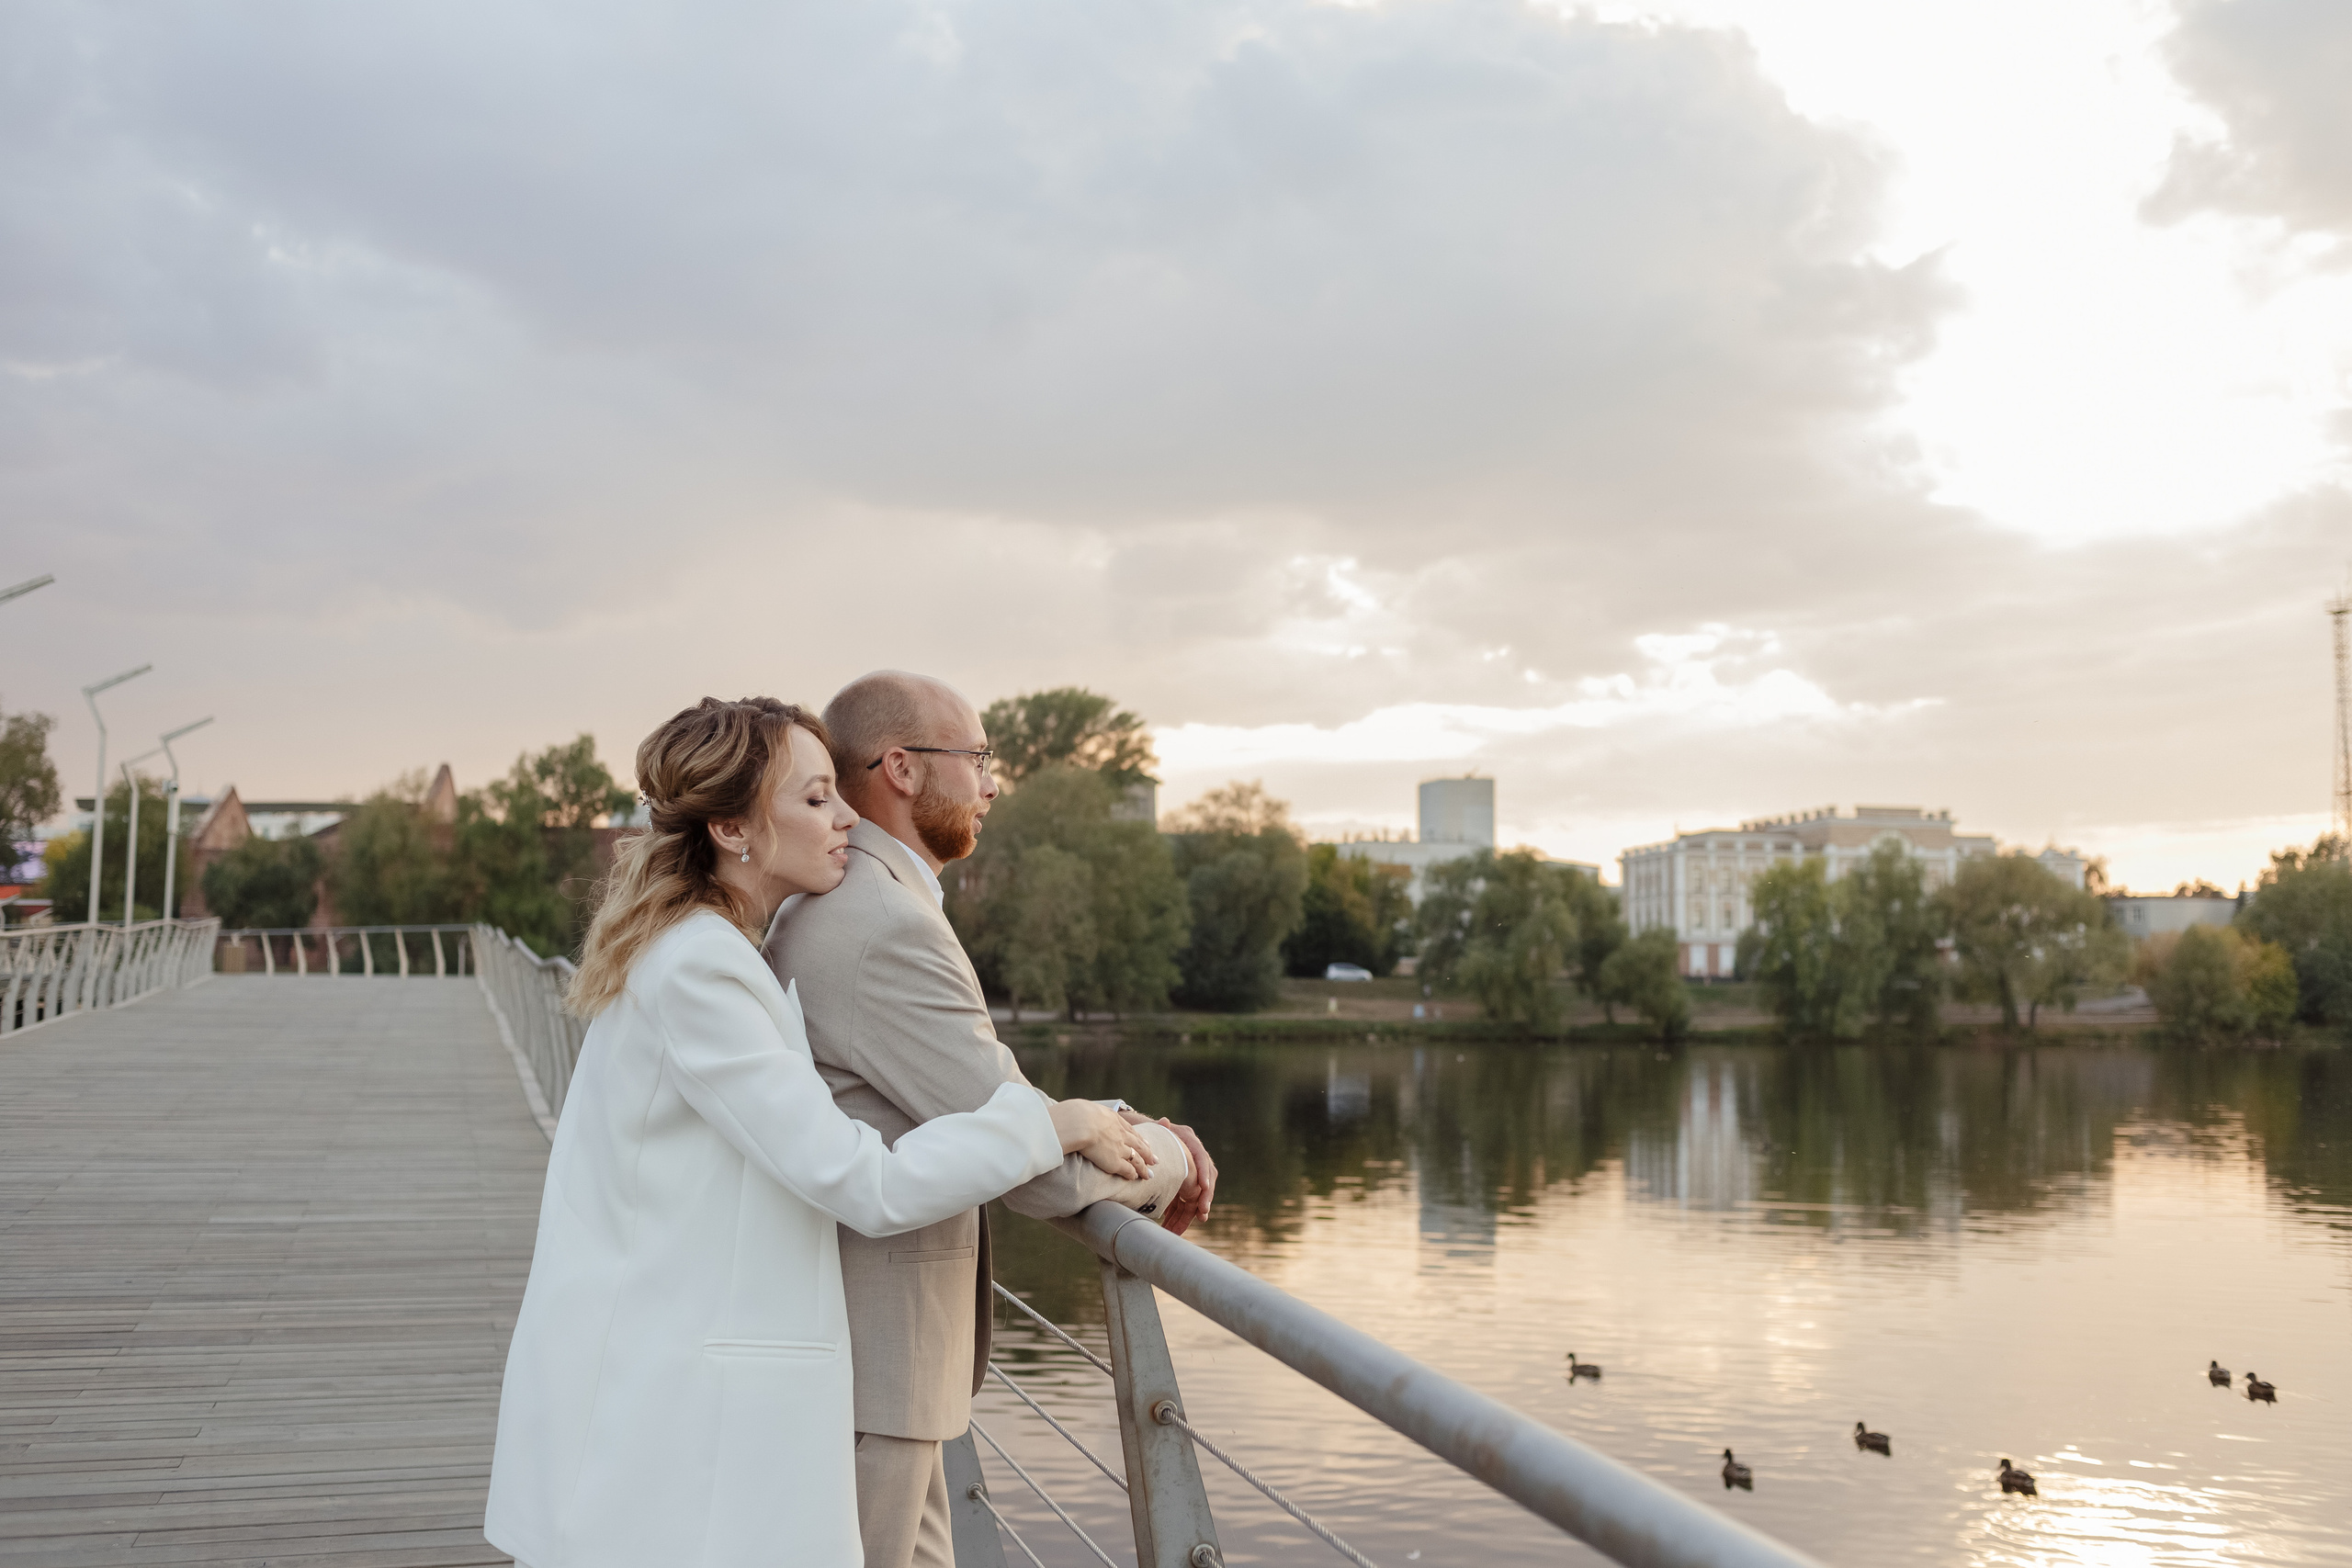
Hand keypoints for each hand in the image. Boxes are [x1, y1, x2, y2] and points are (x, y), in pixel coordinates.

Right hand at [1050, 1099, 1157, 1181]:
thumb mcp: (1085, 1107)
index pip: (1129, 1130)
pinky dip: (1133, 1174)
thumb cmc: (1075, 1113)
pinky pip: (1127, 1169)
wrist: (1078, 1122)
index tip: (1145, 1143)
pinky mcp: (1115, 1162)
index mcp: (1113, 1119)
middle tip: (1155, 1160)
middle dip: (1148, 1153)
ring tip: (1149, 1174)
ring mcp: (1119, 1148)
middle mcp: (1120, 1133)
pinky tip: (1135, 1178)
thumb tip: (1079, 1112)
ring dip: (1144, 1167)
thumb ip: (1087, 1112)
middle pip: (1138, 1144)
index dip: (1138, 1138)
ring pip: (1137, 1159)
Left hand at [1124, 1111, 1215, 1234]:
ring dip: (1189, 1215)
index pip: (1203, 1161)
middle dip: (1204, 1200)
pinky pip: (1185, 1205)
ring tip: (1182, 1228)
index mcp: (1192, 1146)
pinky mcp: (1184, 1189)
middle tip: (1203, 1213)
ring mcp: (1192, 1177)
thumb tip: (1164, 1121)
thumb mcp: (1159, 1132)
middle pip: (1205, 1183)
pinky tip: (1175, 1230)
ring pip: (1194, 1198)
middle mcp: (1196, 1162)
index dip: (1204, 1174)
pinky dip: (1181, 1217)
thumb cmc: (1156, 1135)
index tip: (1203, 1187)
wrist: (1152, 1142)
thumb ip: (1162, 1130)